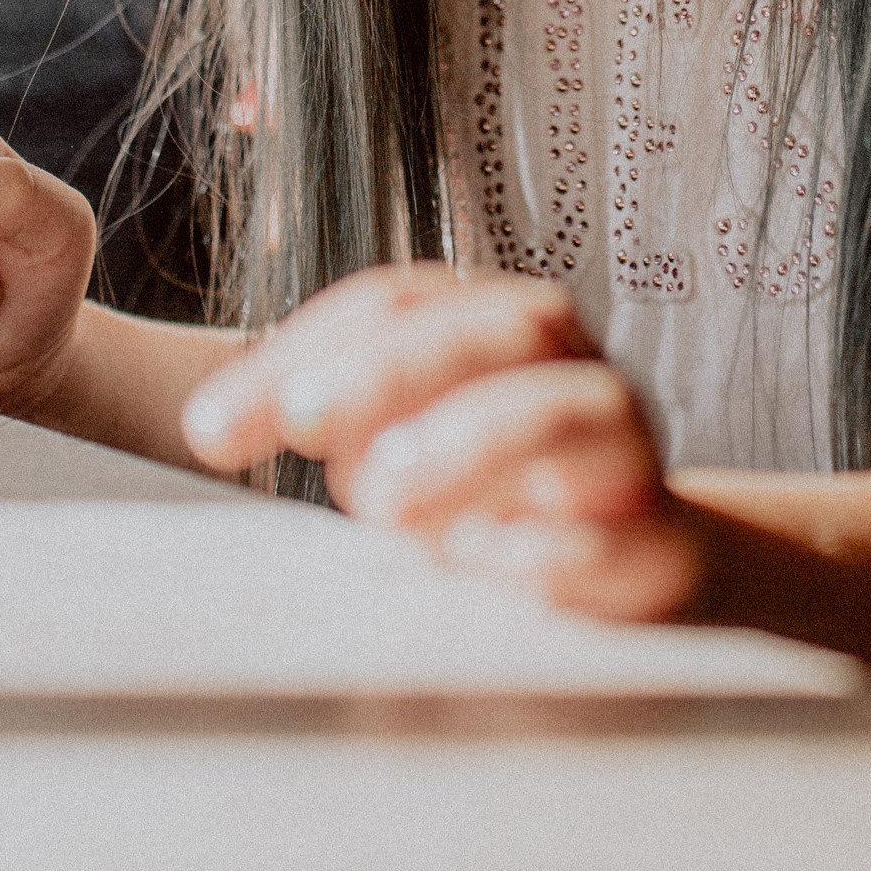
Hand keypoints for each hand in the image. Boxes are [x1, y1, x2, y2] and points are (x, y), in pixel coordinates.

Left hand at [182, 265, 709, 620]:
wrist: (642, 567)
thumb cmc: (497, 495)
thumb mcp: (407, 447)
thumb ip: (340, 425)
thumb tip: (223, 421)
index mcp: (496, 329)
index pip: (398, 303)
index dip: (303, 348)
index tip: (212, 427)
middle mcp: (568, 368)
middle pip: (499, 327)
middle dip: (394, 367)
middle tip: (302, 422)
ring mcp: (624, 454)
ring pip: (572, 408)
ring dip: (472, 440)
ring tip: (385, 499)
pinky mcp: (658, 547)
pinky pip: (619, 533)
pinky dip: (551, 545)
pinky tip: (484, 565)